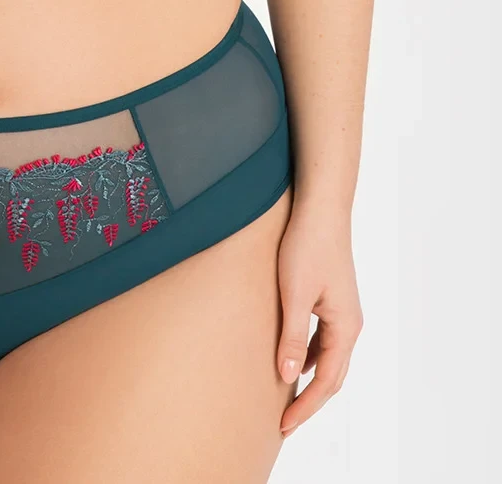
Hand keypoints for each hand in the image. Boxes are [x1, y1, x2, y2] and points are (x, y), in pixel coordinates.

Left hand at [275, 199, 363, 436]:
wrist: (320, 207)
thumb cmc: (307, 245)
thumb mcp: (294, 293)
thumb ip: (291, 335)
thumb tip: (287, 376)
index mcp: (345, 327)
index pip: (327, 382)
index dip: (306, 407)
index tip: (284, 426)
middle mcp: (350, 324)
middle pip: (333, 376)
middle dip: (310, 401)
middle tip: (284, 424)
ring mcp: (343, 312)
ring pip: (329, 358)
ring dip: (310, 380)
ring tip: (286, 399)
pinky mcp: (332, 299)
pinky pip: (323, 340)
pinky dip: (308, 357)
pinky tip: (291, 359)